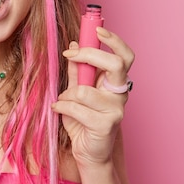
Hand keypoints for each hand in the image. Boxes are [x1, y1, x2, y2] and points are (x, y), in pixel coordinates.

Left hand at [52, 27, 134, 167]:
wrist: (88, 152)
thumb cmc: (83, 120)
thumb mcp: (76, 90)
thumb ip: (77, 69)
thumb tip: (73, 44)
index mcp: (115, 82)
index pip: (125, 56)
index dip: (113, 41)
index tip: (96, 31)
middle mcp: (120, 93)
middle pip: (117, 64)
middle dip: (91, 55)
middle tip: (70, 55)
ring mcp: (116, 110)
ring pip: (86, 90)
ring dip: (67, 93)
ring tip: (62, 99)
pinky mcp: (106, 125)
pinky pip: (77, 107)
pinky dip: (62, 106)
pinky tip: (58, 109)